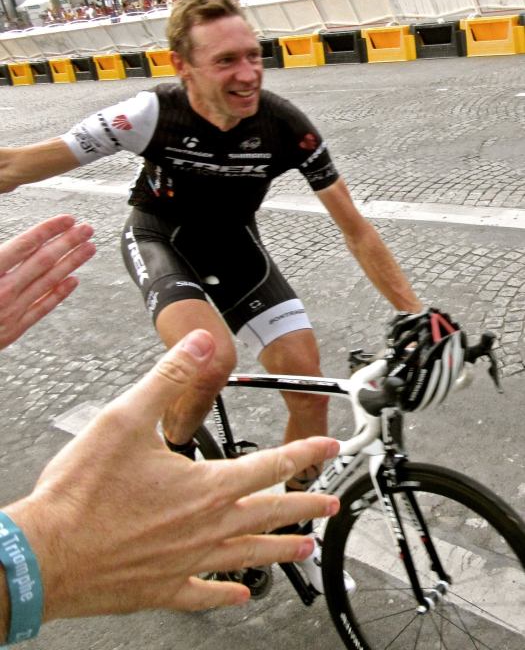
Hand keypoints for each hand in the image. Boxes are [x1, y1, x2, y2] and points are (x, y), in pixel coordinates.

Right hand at [0, 215, 95, 348]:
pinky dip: (59, 292)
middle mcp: (3, 292)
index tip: (67, 219)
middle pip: (43, 261)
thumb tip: (13, 245)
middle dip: (68, 242)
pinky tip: (74, 280)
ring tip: (89, 248)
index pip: (24, 245)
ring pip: (49, 282)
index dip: (48, 230)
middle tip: (87, 229)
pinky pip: (43, 307)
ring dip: (72, 263)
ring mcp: (12, 311)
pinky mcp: (15, 328)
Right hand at [5, 330, 339, 621]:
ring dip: (281, 549)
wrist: (46, 553)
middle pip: (271, 514)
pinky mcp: (163, 587)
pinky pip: (205, 592)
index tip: (328, 448)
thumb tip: (200, 345)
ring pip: (250, 555)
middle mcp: (206, 527)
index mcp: (205, 486)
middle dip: (306, 503)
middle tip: (331, 502)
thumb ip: (169, 379)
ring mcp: (188, 561)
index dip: (304, 452)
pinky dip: (226, 593)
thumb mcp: (127, 418)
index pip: (271, 465)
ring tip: (304, 547)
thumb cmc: (83, 493)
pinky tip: (239, 594)